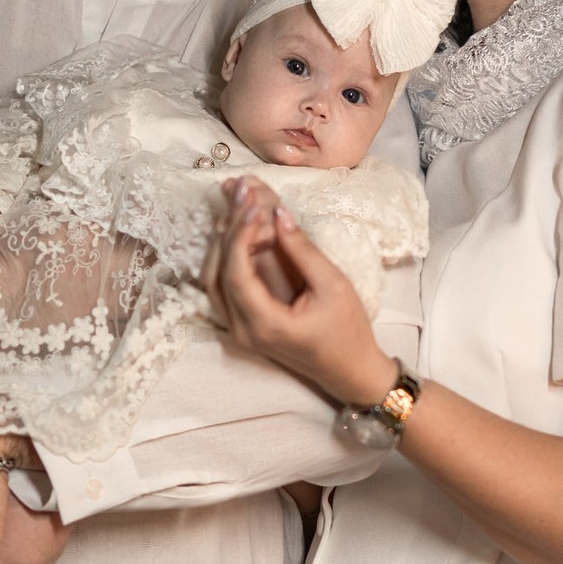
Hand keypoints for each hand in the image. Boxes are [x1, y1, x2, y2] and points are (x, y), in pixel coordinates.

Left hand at [209, 181, 394, 408]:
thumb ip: (303, 250)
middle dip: (227, 229)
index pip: (236, 274)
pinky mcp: (242, 325)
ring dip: (220, 242)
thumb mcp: (333, 285)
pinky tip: (235, 231)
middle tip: (239, 192)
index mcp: (265, 325)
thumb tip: (278, 213)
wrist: (350, 371)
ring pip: (212, 281)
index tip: (254, 204)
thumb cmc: (348, 330)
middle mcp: (243, 331)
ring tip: (234, 205)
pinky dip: (224, 258)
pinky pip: (221, 288)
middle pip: (217, 274)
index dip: (240, 234)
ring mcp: (239, 331)